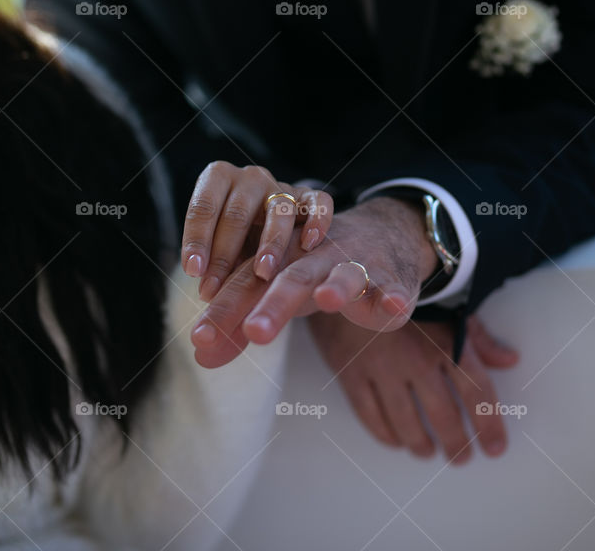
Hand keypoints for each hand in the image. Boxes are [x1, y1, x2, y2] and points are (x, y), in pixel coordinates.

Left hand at [181, 162, 333, 300]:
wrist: (272, 227)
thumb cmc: (236, 239)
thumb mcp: (219, 245)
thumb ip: (212, 264)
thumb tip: (207, 294)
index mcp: (218, 178)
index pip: (204, 206)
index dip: (197, 239)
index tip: (194, 271)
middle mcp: (250, 178)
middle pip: (237, 212)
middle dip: (225, 253)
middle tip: (217, 287)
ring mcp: (282, 186)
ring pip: (278, 209)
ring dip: (270, 242)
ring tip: (263, 273)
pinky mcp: (311, 198)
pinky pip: (319, 203)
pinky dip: (316, 220)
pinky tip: (309, 244)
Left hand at [190, 197, 440, 367]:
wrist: (378, 235)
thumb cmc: (313, 269)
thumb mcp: (275, 293)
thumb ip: (239, 327)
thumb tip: (200, 359)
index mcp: (280, 260)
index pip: (248, 284)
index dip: (225, 310)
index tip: (200, 339)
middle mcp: (315, 257)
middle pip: (293, 276)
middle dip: (275, 303)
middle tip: (255, 331)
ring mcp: (354, 266)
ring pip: (345, 274)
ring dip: (336, 286)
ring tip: (325, 298)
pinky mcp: (390, 279)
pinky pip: (392, 288)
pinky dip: (392, 297)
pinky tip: (394, 308)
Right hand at [310, 314, 518, 460]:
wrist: (347, 276)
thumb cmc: (404, 295)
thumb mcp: (446, 308)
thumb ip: (478, 338)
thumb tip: (510, 361)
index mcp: (443, 341)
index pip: (476, 391)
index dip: (489, 424)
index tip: (495, 448)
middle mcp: (415, 358)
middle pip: (443, 415)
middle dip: (456, 443)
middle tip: (462, 458)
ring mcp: (380, 368)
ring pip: (405, 422)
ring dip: (420, 444)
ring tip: (428, 452)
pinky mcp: (350, 372)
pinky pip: (369, 415)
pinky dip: (385, 434)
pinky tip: (396, 441)